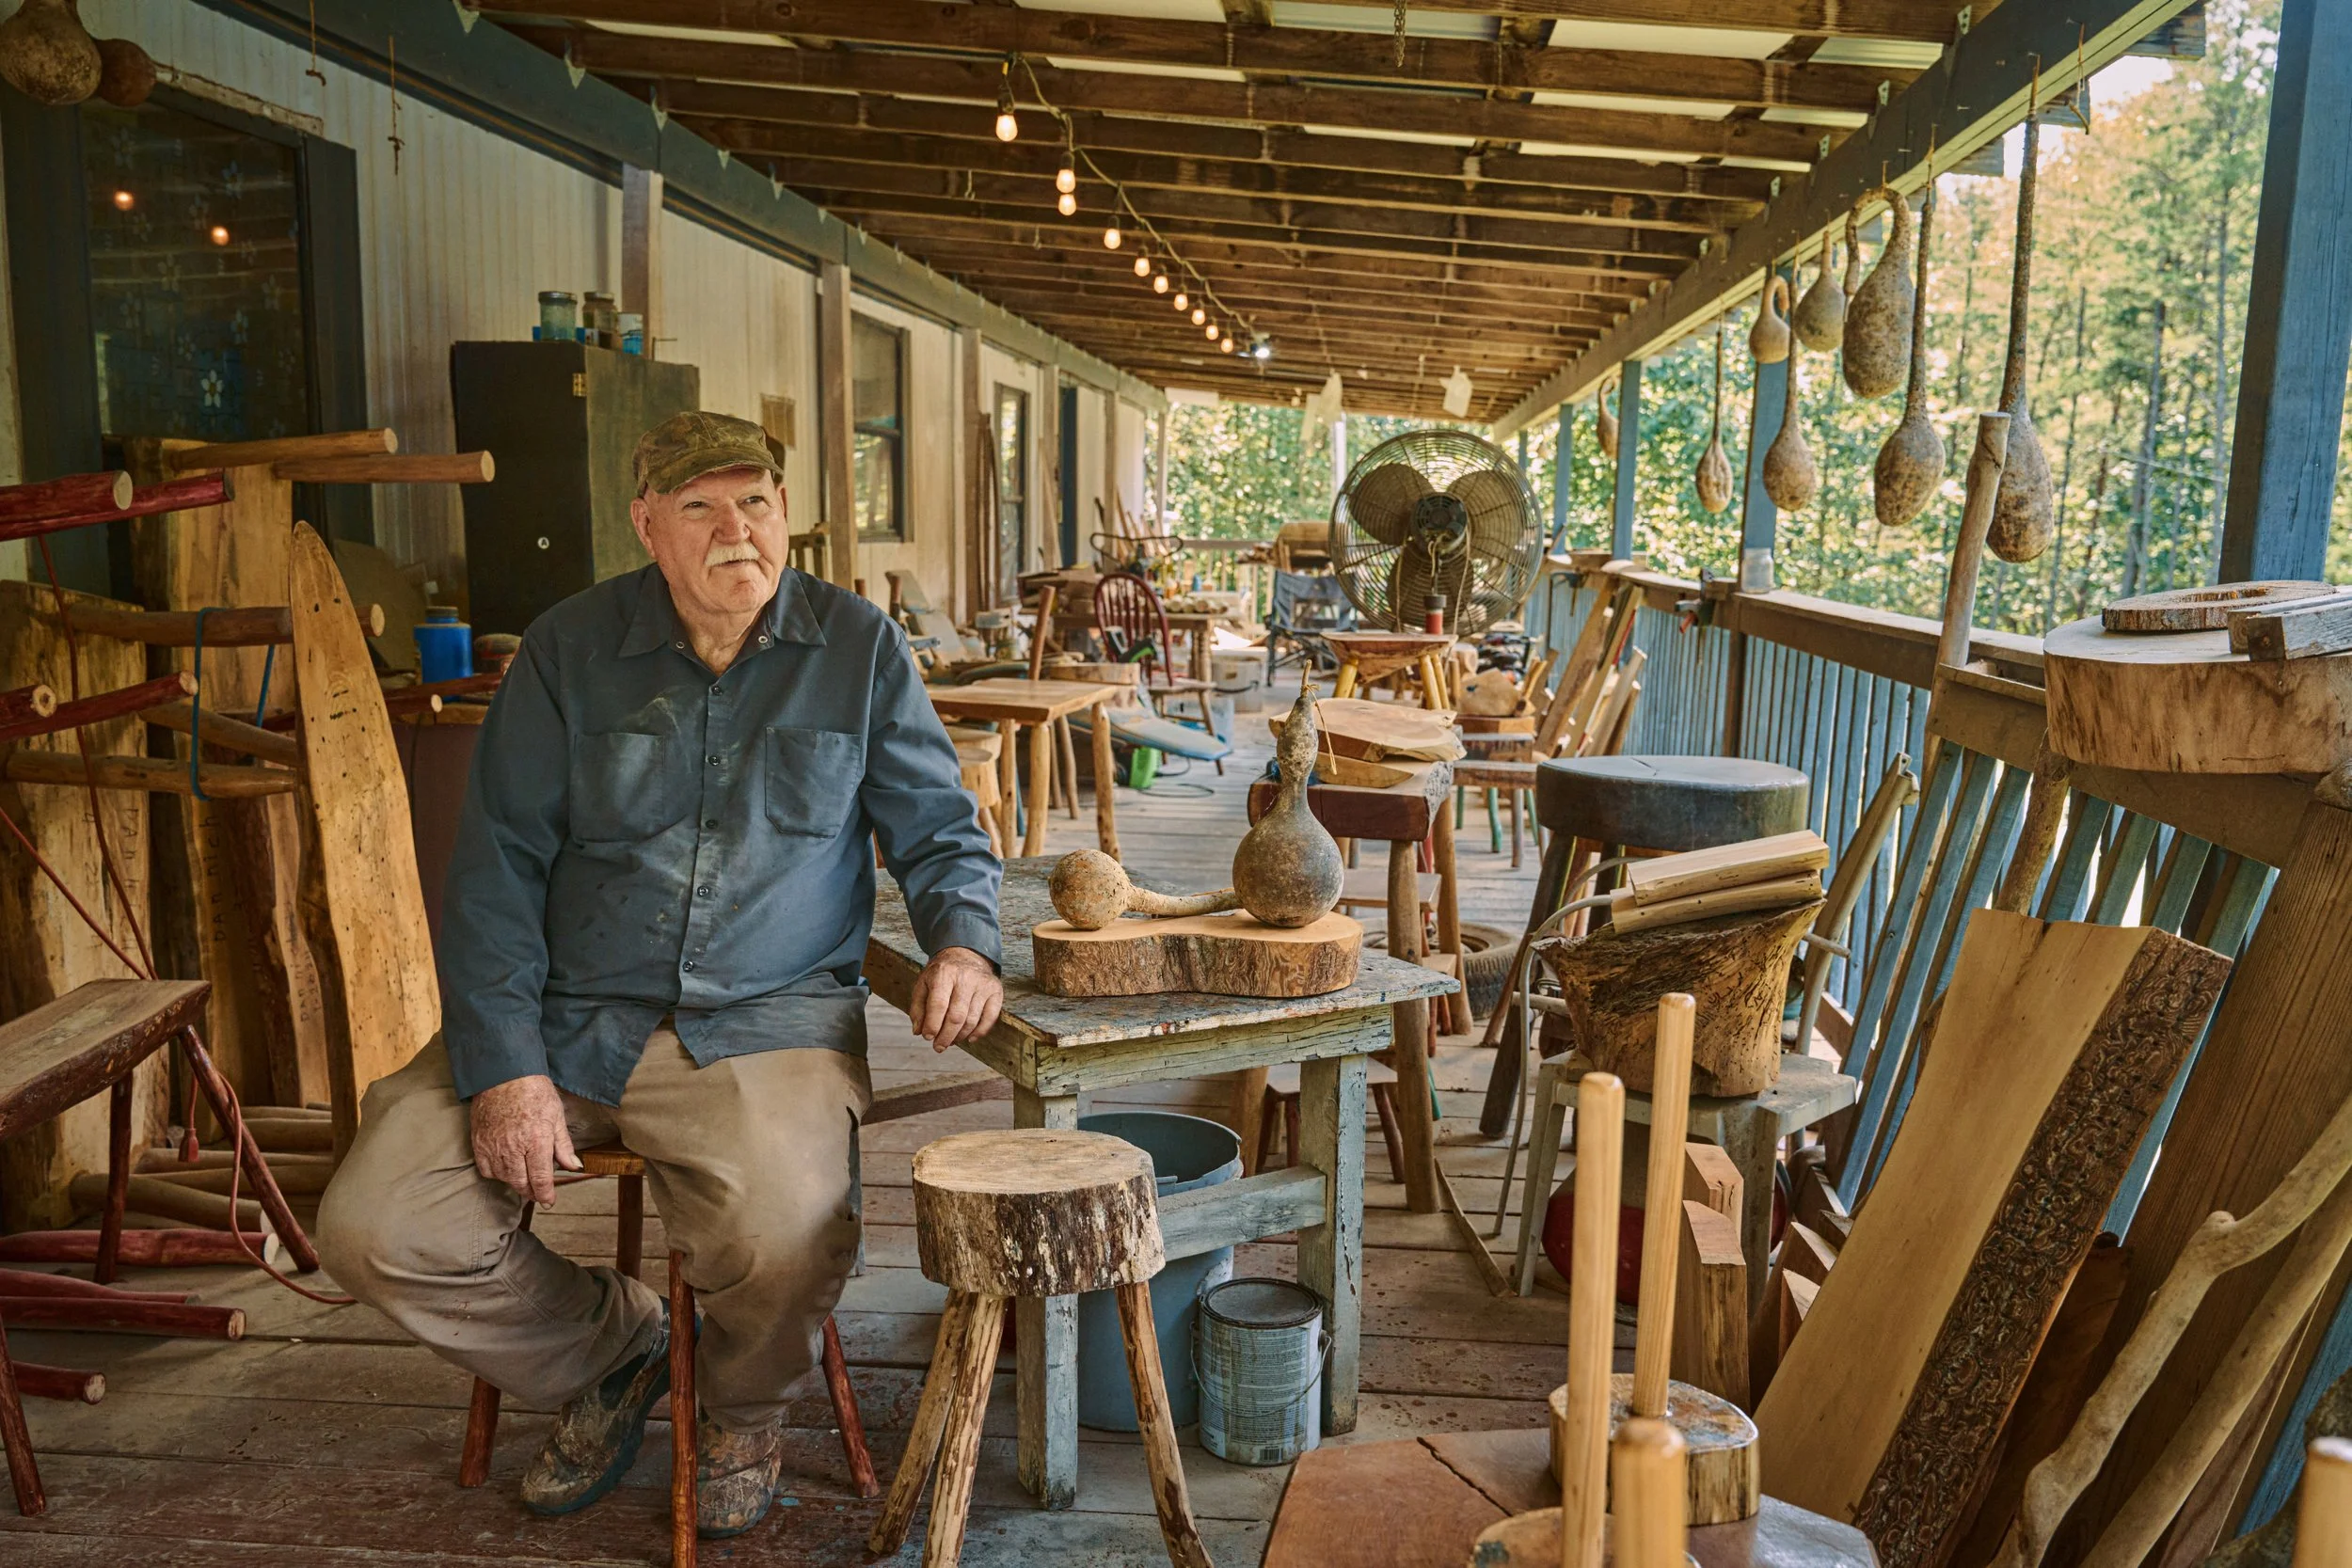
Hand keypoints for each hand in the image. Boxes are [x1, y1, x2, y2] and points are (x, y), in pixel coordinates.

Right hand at [469, 1073, 579, 1206]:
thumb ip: (564, 1145)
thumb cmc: (534, 1092)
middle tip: (539, 1192)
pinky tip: (506, 1168)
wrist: (503, 1074)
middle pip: (521, 1183)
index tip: (549, 1201)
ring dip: (516, 1183)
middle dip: (532, 1191)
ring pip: (504, 1178)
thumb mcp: (557, 1116)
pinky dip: (497, 1173)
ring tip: (525, 1178)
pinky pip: (486, 1170)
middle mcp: (513, 1148)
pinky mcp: (479, 1143)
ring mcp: (493, 1146)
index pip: (541, 1179)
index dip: (546, 1194)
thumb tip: (574, 1166)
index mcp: (536, 1140)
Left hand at [909, 946, 1003, 1051]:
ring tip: (951, 1041)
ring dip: (960, 1036)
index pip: (938, 1005)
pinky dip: (980, 1032)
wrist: (965, 954)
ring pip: (972, 1020)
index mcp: (944, 973)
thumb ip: (918, 1008)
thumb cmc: (941, 974)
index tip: (928, 1037)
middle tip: (939, 1047)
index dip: (932, 1025)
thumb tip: (919, 1031)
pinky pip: (990, 1018)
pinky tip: (969, 1038)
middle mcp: (965, 977)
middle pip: (956, 1016)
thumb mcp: (923, 984)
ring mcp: (983, 983)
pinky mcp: (995, 990)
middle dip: (946, 1036)